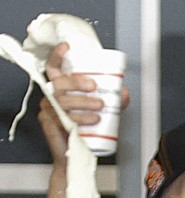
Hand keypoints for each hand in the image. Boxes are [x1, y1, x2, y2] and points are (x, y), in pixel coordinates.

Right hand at [42, 43, 130, 163]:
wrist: (78, 149)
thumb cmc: (87, 125)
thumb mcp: (104, 108)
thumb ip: (115, 99)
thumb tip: (122, 92)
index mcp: (62, 87)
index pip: (54, 68)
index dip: (57, 56)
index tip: (66, 47)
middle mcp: (53, 96)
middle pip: (60, 82)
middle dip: (77, 82)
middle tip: (94, 87)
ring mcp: (49, 109)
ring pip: (62, 101)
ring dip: (82, 103)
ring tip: (99, 109)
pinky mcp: (49, 124)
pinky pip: (60, 118)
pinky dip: (78, 119)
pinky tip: (90, 122)